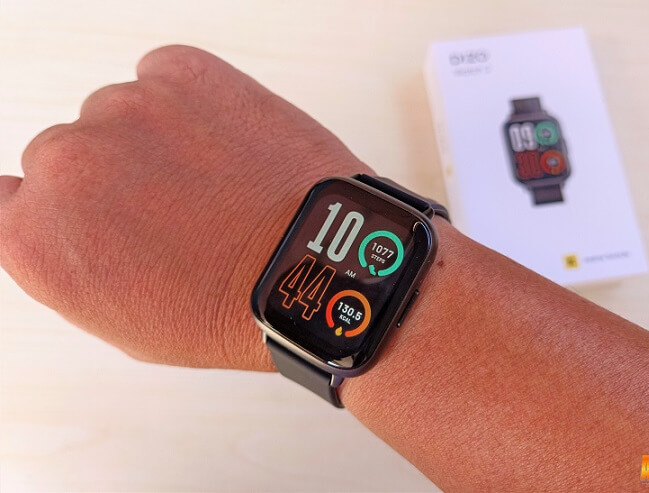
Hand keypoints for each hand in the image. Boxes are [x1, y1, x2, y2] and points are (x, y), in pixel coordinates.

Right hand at [0, 45, 370, 369]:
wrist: (314, 269)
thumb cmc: (230, 307)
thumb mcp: (124, 319)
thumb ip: (69, 261)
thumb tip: (50, 218)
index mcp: (36, 236)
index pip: (9, 198)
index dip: (60, 206)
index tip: (91, 209)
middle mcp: (64, 164)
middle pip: (66, 154)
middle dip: (111, 177)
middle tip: (174, 208)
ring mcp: (123, 109)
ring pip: (119, 114)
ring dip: (154, 139)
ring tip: (215, 182)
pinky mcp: (182, 72)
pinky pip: (165, 77)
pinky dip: (190, 102)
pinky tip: (226, 145)